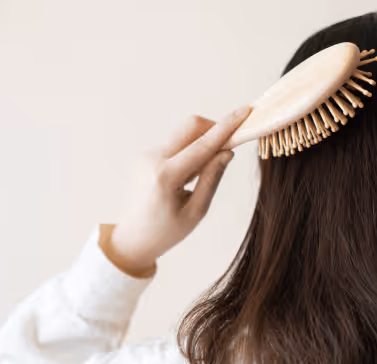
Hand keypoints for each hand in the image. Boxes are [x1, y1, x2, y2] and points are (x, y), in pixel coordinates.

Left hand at [106, 105, 251, 275]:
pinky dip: (189, 152)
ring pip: (183, 134)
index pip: (202, 144)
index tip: (244, 112)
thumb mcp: (196, 211)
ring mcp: (146, 154)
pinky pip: (175, 144)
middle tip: (230, 146)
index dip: (227, 127)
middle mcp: (152, 159)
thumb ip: (212, 178)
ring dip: (201, 144)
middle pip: (190, 126)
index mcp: (165, 176)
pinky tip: (186, 178)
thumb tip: (227, 152)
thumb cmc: (166, 232)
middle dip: (214, 129)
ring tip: (198, 178)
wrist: (132, 239)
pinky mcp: (145, 155)